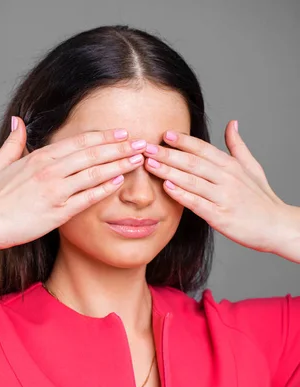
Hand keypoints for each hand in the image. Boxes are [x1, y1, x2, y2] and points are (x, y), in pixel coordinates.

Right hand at [0, 118, 145, 249]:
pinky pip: (87, 198)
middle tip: (141, 143)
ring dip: (118, 165)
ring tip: (138, 160)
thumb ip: (13, 142)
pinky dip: (104, 189)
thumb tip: (18, 121)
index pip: (79, 142)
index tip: (121, 133)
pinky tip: (119, 182)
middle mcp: (50, 170)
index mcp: (39, 157)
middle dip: (120, 147)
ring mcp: (55, 191)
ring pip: (94, 173)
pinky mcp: (58, 212)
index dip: (103, 136)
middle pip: (92, 154)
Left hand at [142, 120, 288, 253]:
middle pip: (193, 162)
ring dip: (169, 171)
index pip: (203, 148)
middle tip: (146, 147)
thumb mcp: (252, 168)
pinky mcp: (220, 216)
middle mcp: (227, 178)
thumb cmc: (261, 199)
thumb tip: (232, 123)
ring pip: (191, 180)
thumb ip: (238, 146)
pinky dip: (181, 194)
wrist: (276, 226)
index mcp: (232, 166)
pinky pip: (197, 203)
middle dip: (168, 154)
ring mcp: (223, 197)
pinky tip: (166, 187)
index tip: (164, 134)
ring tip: (149, 164)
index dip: (183, 141)